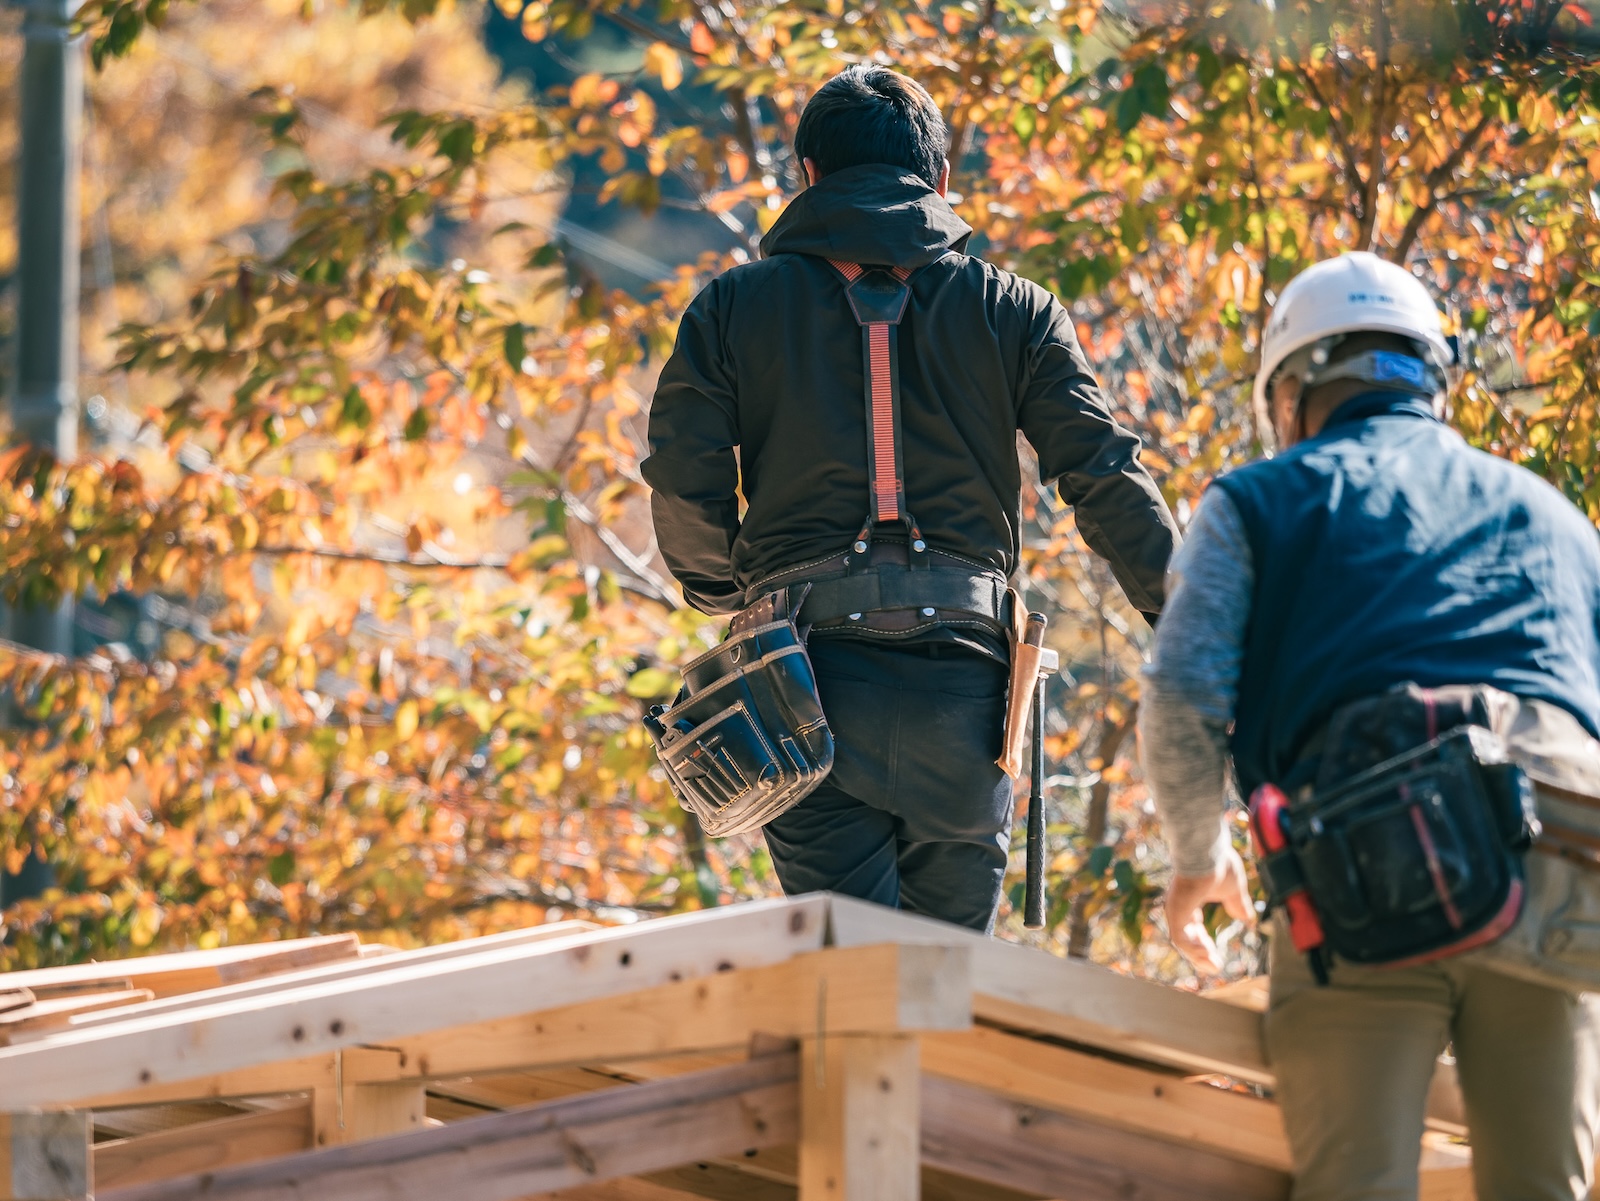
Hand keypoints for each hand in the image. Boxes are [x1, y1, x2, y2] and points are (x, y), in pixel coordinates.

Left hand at [1164, 848, 1253, 973]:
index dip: (1204, 944)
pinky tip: (1206, 956)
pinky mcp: (1175, 911)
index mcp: (1190, 901)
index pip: (1193, 928)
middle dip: (1201, 954)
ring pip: (1182, 941)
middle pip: (1187, 938)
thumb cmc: (1218, 864)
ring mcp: (1175, 909)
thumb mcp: (1233, 890)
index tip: (1217, 959)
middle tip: (1215, 967)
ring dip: (1198, 956)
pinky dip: (1192, 950)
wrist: (1208, 850)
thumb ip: (1238, 905)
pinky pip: (1179, 938)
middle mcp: (1179, 906)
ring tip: (1214, 966)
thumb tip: (1247, 918)